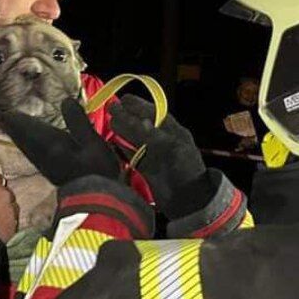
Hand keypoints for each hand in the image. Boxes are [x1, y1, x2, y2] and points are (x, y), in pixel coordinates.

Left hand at [0, 98, 120, 186]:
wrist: (96, 199)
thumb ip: (78, 121)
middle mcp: (41, 154)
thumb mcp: (92, 142)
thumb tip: (66, 101)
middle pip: (21, 137)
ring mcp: (44, 164)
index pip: (25, 128)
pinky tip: (28, 142)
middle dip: (10, 125)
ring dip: (16, 133)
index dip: (11, 118)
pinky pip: (30, 152)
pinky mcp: (49, 170)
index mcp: (49, 145)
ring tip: (9, 123)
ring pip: (24, 145)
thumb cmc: (96, 170)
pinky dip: (25, 143)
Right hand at [108, 96, 208, 215]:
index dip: (138, 106)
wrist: (189, 199)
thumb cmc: (185, 169)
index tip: (122, 100)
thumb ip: (155, 136)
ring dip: (122, 130)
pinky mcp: (145, 166)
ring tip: (109, 123)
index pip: (152, 112)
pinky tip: (111, 143)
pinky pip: (131, 154)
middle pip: (140, 123)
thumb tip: (141, 121)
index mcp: (171, 129)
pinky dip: (122, 149)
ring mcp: (152, 152)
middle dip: (126, 116)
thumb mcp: (172, 149)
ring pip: (134, 137)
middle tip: (110, 109)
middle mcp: (160, 138)